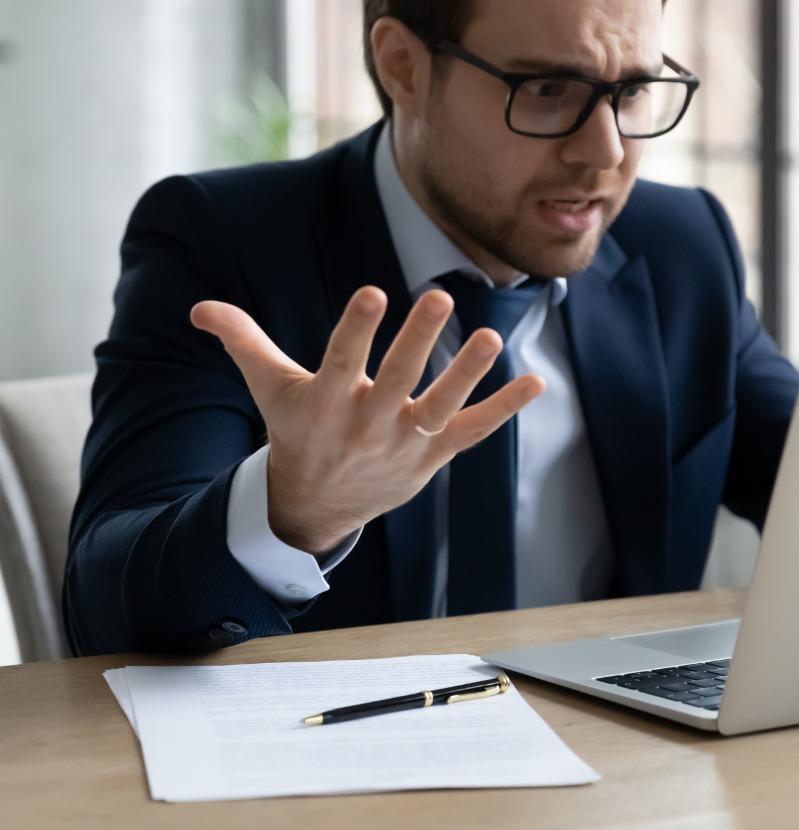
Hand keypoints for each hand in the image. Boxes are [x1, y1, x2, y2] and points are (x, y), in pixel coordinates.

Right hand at [191, 286, 544, 554]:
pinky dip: (505, 409)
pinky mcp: (434, 455)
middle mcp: (368, 424)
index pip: (341, 361)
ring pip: (440, 408)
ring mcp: (405, 442)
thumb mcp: (270, 388)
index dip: (355, 329)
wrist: (317, 506)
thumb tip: (201, 307)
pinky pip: (475, 431)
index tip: (371, 293)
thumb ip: (244, 341)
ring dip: (468, 375)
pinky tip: (535, 383)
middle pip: (396, 379)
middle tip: (439, 297)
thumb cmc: (298, 432)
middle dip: (417, 341)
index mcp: (326, 403)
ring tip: (492, 339)